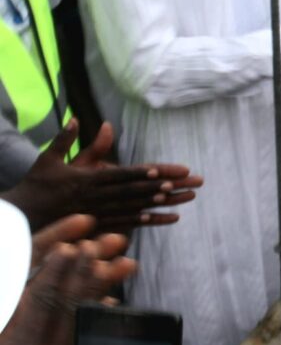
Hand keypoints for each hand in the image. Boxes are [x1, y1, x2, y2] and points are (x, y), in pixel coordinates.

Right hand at [3, 121, 200, 232]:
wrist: (24, 216)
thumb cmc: (38, 184)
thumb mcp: (50, 159)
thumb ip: (67, 140)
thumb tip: (78, 118)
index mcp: (87, 180)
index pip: (121, 175)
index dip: (144, 173)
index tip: (166, 170)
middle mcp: (97, 198)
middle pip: (137, 191)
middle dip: (167, 185)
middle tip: (193, 179)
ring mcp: (101, 213)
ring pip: (139, 208)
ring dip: (165, 202)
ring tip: (189, 196)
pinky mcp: (102, 225)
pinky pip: (131, 224)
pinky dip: (152, 221)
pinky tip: (173, 218)